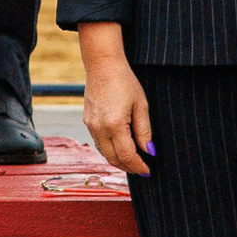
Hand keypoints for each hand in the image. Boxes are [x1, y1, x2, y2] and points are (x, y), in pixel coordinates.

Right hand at [78, 23, 153, 175]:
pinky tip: (120, 148)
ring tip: (132, 161)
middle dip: (128, 167)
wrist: (102, 66)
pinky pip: (98, 142)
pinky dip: (109, 150)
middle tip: (141, 170)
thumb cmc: (124, 81)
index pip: (127, 155)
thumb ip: (144, 130)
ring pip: (104, 153)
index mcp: (114, 124)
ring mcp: (91, 125)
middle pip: (113, 159)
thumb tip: (149, 151)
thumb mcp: (141, 105)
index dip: (138, 166)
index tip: (147, 171)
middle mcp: (99, 128)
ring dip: (118, 160)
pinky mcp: (87, 121)